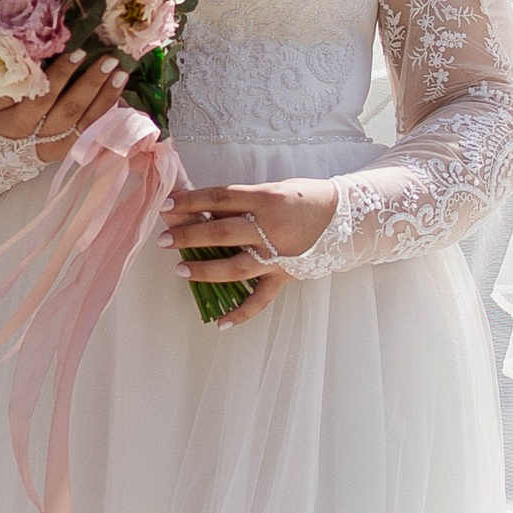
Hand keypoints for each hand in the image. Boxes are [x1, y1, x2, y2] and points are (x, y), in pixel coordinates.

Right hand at [0, 47, 130, 158]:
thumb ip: (8, 81)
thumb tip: (34, 53)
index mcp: (15, 124)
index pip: (41, 97)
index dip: (61, 75)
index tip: (78, 52)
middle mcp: (38, 140)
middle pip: (69, 111)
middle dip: (90, 84)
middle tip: (108, 60)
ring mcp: (56, 148)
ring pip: (85, 123)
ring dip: (105, 97)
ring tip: (120, 74)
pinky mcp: (69, 150)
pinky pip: (91, 131)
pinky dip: (106, 112)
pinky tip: (118, 92)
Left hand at [162, 178, 336, 321]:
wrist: (348, 217)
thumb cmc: (306, 197)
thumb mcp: (273, 189)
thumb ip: (242, 202)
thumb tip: (204, 209)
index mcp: (266, 198)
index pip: (219, 198)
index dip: (190, 200)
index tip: (168, 204)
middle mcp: (270, 228)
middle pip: (221, 232)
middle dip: (188, 235)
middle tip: (163, 239)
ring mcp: (278, 255)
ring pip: (235, 267)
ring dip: (205, 270)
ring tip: (180, 270)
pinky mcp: (286, 275)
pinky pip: (261, 299)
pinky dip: (240, 313)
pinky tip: (219, 323)